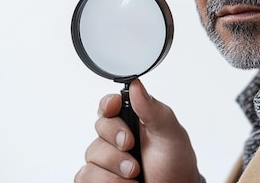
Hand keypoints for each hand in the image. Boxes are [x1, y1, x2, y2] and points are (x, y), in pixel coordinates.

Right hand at [75, 79, 201, 182]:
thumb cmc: (175, 162)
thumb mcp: (171, 133)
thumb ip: (153, 109)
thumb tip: (136, 85)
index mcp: (134, 119)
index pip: (110, 104)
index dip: (108, 104)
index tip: (114, 106)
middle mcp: (116, 137)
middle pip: (100, 127)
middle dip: (117, 138)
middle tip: (132, 146)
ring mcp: (106, 160)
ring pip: (92, 154)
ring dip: (115, 166)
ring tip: (135, 174)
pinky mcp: (98, 180)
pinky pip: (85, 176)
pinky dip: (106, 181)